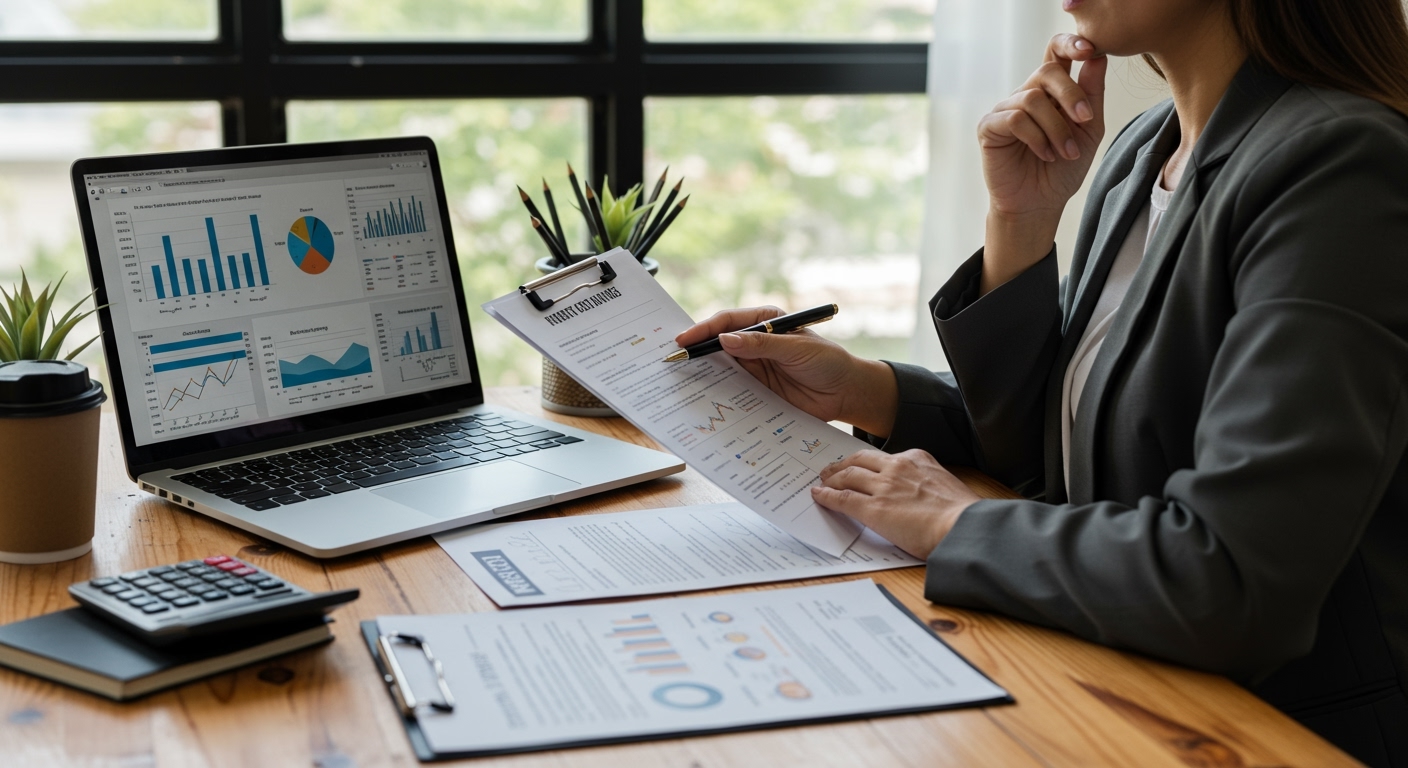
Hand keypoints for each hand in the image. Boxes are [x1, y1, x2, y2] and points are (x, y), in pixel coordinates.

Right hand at [674, 306, 897, 436]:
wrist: (846, 393)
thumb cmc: (828, 362)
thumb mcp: (797, 349)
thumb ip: (762, 345)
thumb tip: (726, 340)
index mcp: (766, 321)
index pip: (729, 321)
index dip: (705, 329)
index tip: (686, 339)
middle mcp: (756, 341)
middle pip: (718, 342)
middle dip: (696, 348)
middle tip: (672, 358)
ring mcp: (754, 365)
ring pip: (720, 365)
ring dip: (702, 371)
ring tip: (679, 378)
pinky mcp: (756, 387)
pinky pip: (731, 387)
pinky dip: (716, 390)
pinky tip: (701, 395)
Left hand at [812, 449, 980, 558]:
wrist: (963, 527)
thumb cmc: (961, 514)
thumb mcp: (943, 483)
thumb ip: (924, 481)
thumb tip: (915, 494)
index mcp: (916, 458)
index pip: (882, 457)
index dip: (865, 462)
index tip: (858, 465)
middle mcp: (897, 467)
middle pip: (859, 460)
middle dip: (842, 465)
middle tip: (830, 470)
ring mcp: (883, 487)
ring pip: (848, 477)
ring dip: (831, 479)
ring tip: (822, 483)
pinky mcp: (874, 509)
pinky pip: (843, 499)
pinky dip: (827, 496)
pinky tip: (819, 496)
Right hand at [978, 33, 1107, 292]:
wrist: (1039, 204)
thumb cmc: (1063, 168)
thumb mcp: (1088, 130)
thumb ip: (1092, 94)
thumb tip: (1097, 56)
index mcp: (1052, 91)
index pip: (1056, 52)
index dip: (1071, 44)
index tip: (1089, 49)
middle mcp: (1026, 94)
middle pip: (1047, 72)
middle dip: (1071, 95)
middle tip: (1085, 120)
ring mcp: (1005, 109)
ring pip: (1033, 99)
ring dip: (1056, 128)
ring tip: (1065, 153)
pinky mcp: (989, 127)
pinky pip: (1015, 119)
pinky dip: (1036, 137)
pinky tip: (1044, 154)